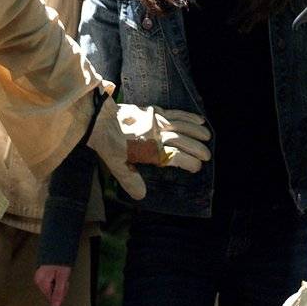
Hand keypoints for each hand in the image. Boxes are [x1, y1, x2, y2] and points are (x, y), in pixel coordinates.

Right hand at [33, 264, 71, 305]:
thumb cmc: (60, 260)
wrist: (58, 245)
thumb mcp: (63, 278)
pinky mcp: (42, 272)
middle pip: (51, 292)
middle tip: (64, 278)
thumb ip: (58, 293)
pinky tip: (58, 271)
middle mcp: (38, 279)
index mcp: (41, 282)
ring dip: (58, 282)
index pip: (51, 297)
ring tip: (61, 272)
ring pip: (51, 286)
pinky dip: (56, 278)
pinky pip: (50, 280)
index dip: (61, 293)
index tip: (65, 285)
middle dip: (60, 287)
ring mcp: (39, 275)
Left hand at [88, 97, 210, 199]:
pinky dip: (188, 116)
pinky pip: (175, 112)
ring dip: (196, 131)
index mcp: (149, 149)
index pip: (174, 157)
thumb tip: (141, 195)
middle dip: (197, 148)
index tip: (197, 167)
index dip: (188, 162)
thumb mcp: (116, 165)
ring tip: (208, 137)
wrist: (98, 118)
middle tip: (207, 155)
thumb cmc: (107, 143)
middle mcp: (156, 134)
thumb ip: (130, 180)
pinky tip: (198, 118)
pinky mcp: (154, 110)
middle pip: (182, 141)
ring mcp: (157, 120)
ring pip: (182, 125)